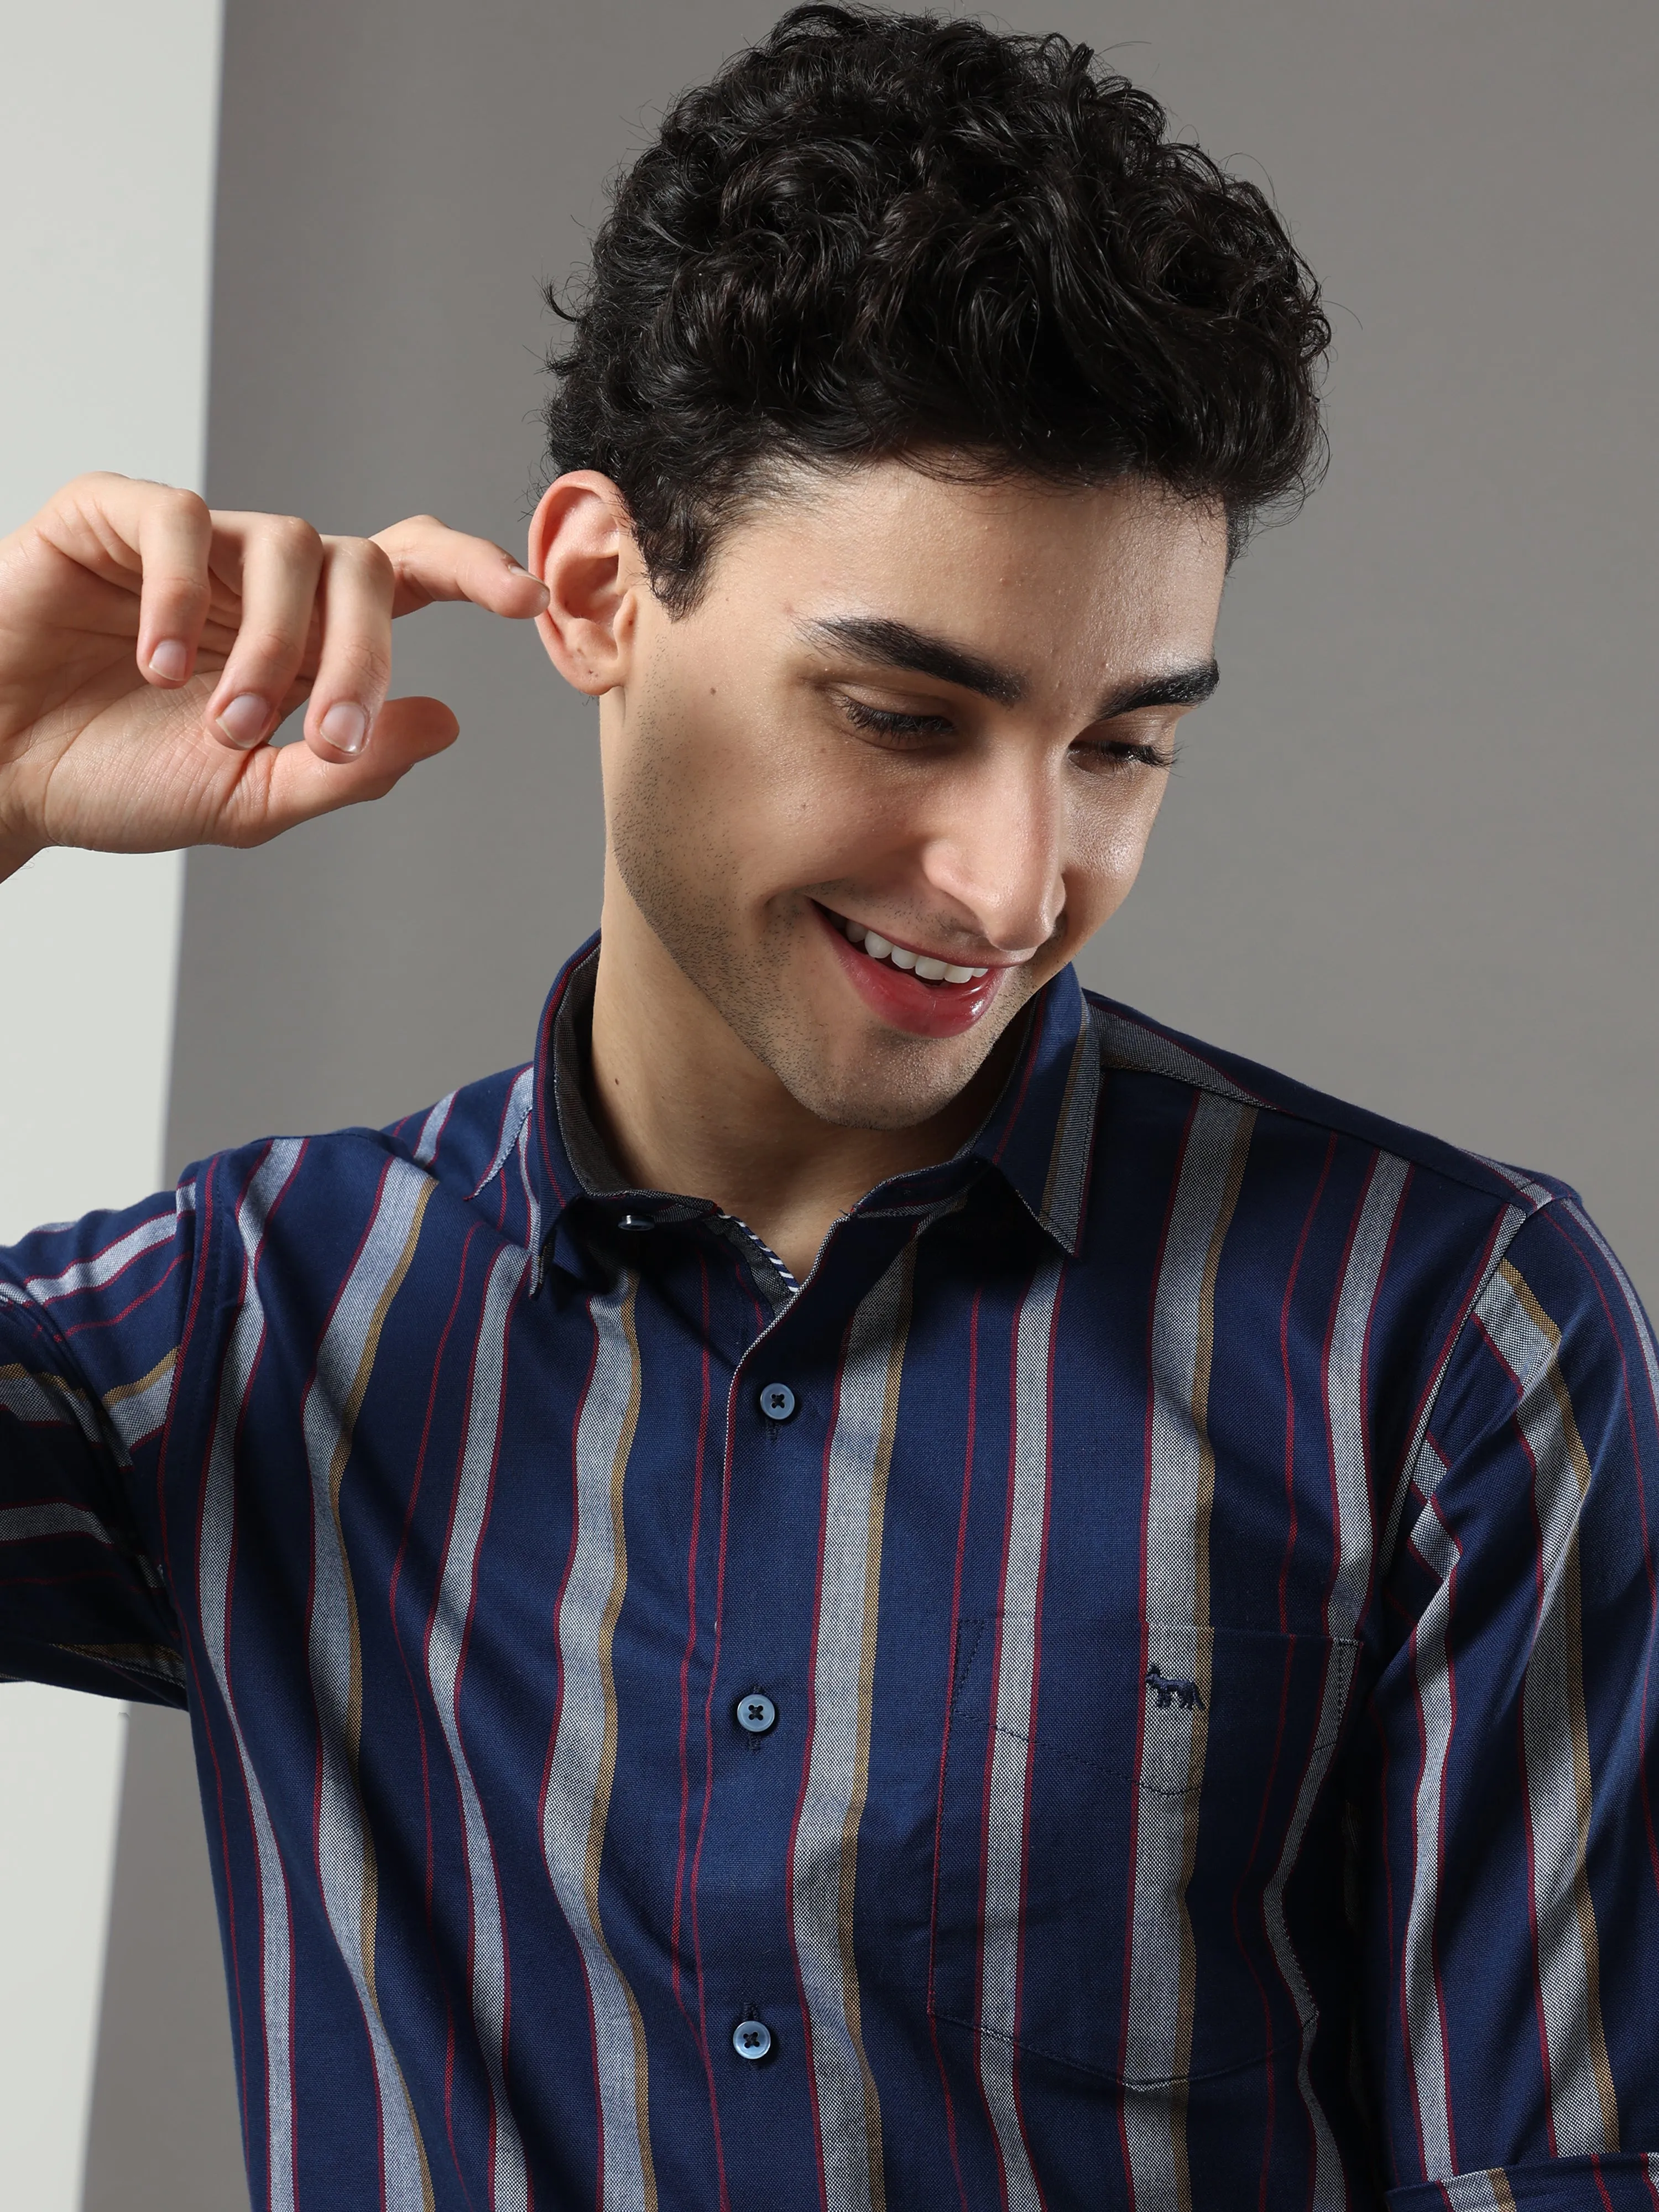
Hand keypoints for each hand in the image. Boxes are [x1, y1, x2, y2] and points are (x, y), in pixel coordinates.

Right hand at [0, 473, 550, 878]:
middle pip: (363, 567)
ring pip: (286, 541)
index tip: (527, 601)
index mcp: (306, 635)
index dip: (473, 570)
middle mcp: (260, 577)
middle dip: (361, 658)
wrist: (0, 774)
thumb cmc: (118, 779)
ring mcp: (191, 541)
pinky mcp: (111, 516)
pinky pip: (181, 519)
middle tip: (321, 739)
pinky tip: (157, 664)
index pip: (408, 574)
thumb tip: (448, 721)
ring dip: (273, 645)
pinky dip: (184, 593)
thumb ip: (346, 768)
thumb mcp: (248, 798)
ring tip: (222, 722)